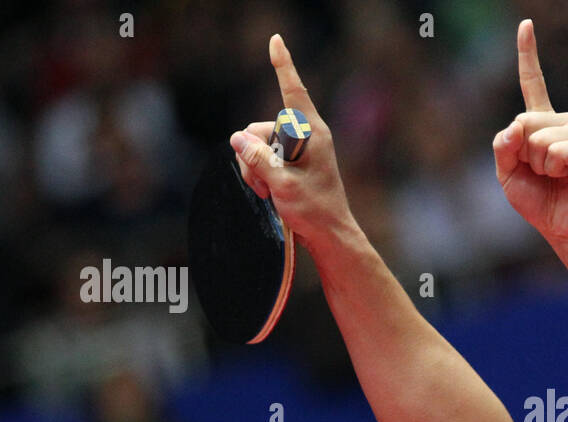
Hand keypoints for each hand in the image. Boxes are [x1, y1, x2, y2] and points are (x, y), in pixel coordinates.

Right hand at [229, 34, 357, 254]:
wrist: (330, 236)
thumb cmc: (314, 211)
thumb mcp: (282, 184)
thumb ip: (258, 158)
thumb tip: (237, 138)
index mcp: (311, 133)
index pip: (293, 92)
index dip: (282, 66)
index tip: (275, 40)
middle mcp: (305, 136)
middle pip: (259, 128)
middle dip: (253, 154)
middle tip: (267, 184)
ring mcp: (298, 150)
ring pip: (256, 145)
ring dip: (254, 169)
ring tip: (270, 192)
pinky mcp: (291, 163)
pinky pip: (262, 158)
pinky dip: (259, 174)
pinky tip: (269, 193)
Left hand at [493, 20, 567, 247]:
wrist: (565, 228)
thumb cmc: (538, 201)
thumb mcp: (507, 176)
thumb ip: (502, 149)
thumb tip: (513, 128)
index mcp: (541, 124)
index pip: (533, 84)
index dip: (529, 55)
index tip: (526, 24)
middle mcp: (563, 122)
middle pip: (525, 122)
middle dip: (524, 155)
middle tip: (542, 174)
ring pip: (541, 140)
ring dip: (542, 166)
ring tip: (557, 178)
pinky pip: (561, 151)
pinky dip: (558, 169)